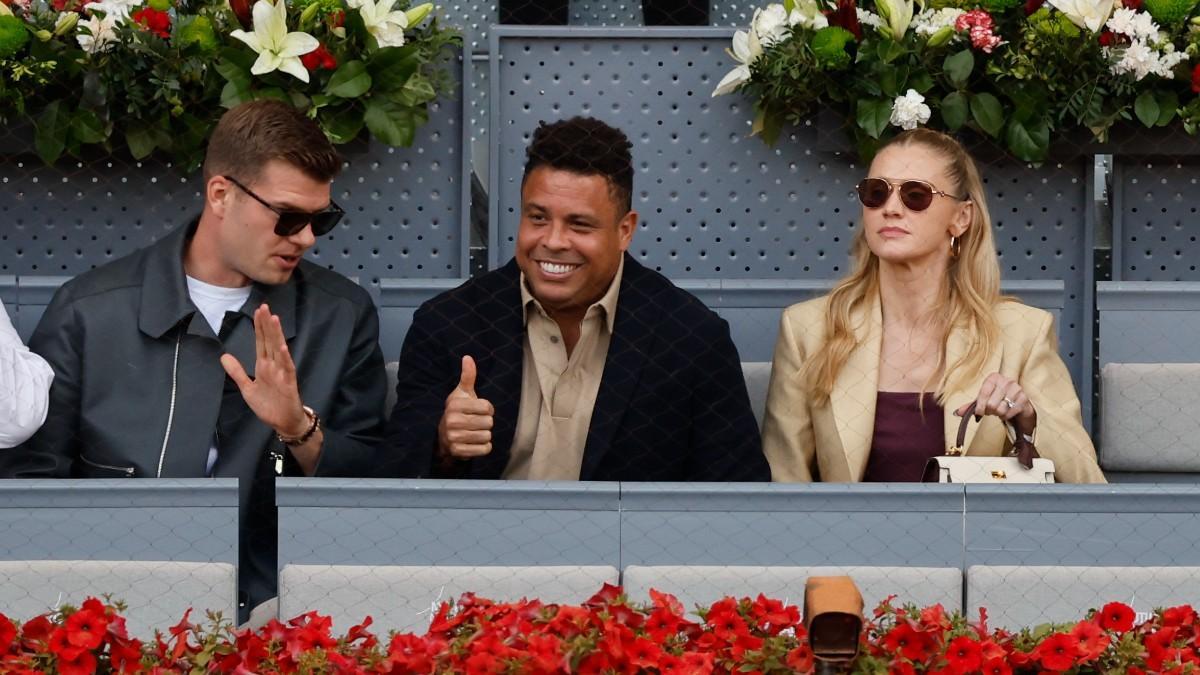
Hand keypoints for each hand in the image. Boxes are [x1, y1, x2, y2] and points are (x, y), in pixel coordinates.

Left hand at [220, 303, 308, 437]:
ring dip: (277, 335)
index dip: (259, 327)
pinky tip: (283, 347)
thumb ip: (237, 372)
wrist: (284, 422)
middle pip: (270, 341)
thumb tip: (223, 356)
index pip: (261, 342)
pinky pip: (287, 368)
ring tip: (274, 319)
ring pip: (279, 349)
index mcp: (264, 365)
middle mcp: (274, 366)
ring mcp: (282, 373)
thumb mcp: (247, 388)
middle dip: (267, 324)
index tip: (257, 311)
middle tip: (264, 307)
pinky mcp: (289, 383)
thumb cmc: (269, 405)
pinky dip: (285, 358)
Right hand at [437, 355, 493, 458]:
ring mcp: (454, 438)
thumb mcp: (462, 393)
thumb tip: (468, 357)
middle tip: (476, 423)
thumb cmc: (458, 411)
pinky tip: (475, 442)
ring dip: (485, 435)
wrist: (444, 437)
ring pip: (487, 436)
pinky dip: (484, 447)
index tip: (479, 411)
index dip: (488, 409)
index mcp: (455, 405)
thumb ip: (468, 376)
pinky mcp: (459, 452)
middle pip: (489, 422)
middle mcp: (452, 421)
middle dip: (486, 423)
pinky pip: (485, 449)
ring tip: (475, 432)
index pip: (487, 408)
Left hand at [954, 372, 1036, 434]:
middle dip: (990, 411)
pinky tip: (1007, 411)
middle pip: (991, 404)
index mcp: (994, 377)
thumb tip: (956, 412)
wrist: (1019, 403)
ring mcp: (1017, 389)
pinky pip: (1009, 413)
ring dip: (998, 414)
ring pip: (1000, 410)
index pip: (983, 394)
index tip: (979, 413)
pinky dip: (1006, 416)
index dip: (979, 407)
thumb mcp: (983, 400)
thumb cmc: (998, 399)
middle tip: (992, 410)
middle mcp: (1006, 380)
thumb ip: (970, 406)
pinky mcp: (1024, 399)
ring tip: (1000, 409)